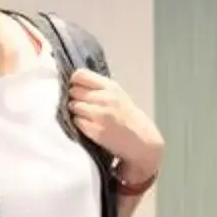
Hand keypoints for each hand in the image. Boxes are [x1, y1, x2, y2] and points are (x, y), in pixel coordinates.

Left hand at [67, 70, 162, 189]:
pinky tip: (88, 125)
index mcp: (111, 87)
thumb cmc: (127, 117)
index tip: (76, 87)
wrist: (142, 140)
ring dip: (76, 111)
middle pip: (75, 91)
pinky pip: (77, 121)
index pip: (80, 75)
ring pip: (74, 106)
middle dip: (75, 98)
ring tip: (86, 115)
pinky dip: (79, 123)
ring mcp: (101, 115)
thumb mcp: (118, 95)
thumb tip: (74, 83)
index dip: (75, 82)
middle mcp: (106, 99)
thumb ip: (99, 87)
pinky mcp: (97, 131)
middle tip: (82, 104)